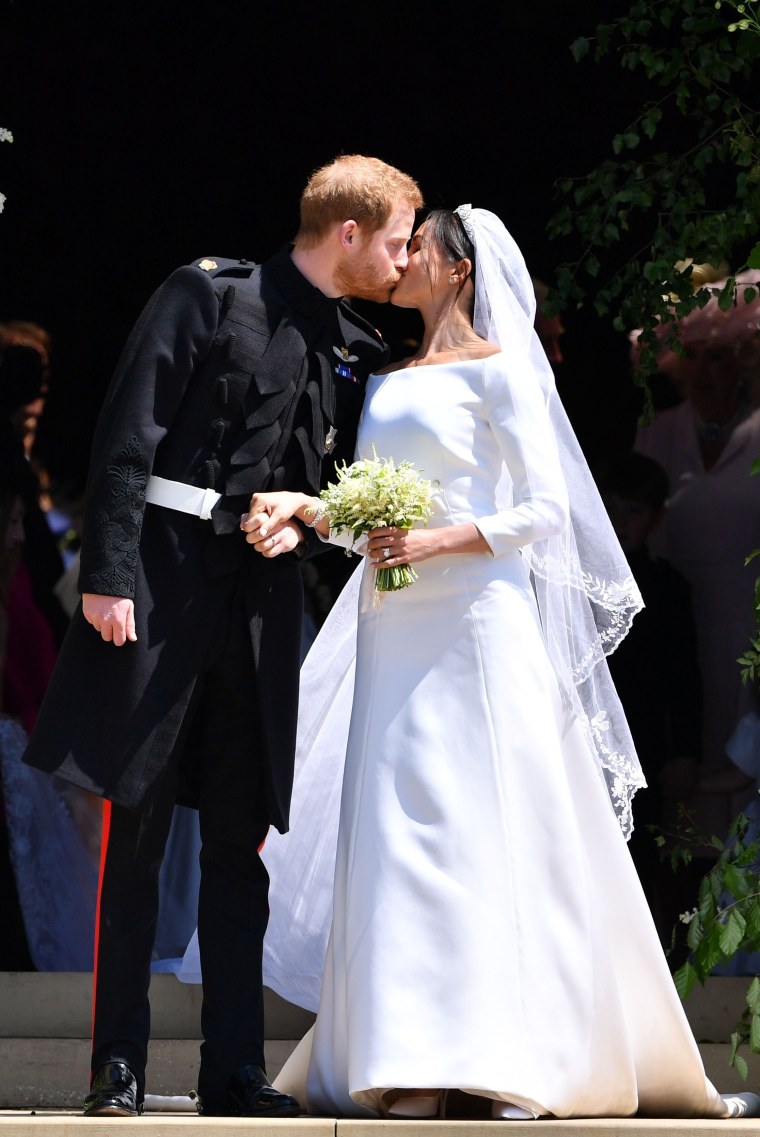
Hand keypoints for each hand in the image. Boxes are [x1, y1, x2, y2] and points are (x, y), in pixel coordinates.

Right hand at [82, 594, 136, 645]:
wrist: (105, 580)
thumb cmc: (120, 595)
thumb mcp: (129, 608)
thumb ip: (130, 625)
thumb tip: (132, 639)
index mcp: (118, 620)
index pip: (118, 641)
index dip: (120, 639)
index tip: (120, 635)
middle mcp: (105, 621)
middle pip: (106, 638)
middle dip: (110, 633)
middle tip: (113, 622)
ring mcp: (95, 617)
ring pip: (99, 629)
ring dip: (102, 624)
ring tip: (106, 612)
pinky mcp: (87, 613)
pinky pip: (92, 622)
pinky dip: (95, 618)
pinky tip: (99, 608)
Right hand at [242, 491, 309, 532]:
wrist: (293, 500)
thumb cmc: (288, 508)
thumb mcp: (279, 517)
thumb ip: (269, 525)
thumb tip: (261, 534)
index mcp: (259, 500)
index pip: (250, 518)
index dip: (255, 527)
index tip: (263, 533)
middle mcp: (255, 497)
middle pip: (250, 516)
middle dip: (257, 523)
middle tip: (266, 528)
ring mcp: (256, 497)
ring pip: (252, 514)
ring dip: (258, 521)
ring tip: (268, 523)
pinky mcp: (258, 499)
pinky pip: (255, 512)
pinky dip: (260, 517)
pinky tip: (267, 519)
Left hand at [246, 517, 303, 557]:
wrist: (294, 530)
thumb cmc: (273, 523)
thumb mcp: (264, 517)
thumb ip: (251, 518)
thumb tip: (242, 526)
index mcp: (271, 516)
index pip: (258, 520)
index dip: (248, 526)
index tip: (248, 529)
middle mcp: (278, 525)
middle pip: (258, 534)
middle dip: (251, 538)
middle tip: (251, 538)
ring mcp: (282, 535)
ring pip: (262, 545)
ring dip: (257, 546)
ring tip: (259, 544)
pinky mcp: (285, 544)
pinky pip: (269, 553)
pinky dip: (265, 552)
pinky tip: (266, 548)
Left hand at [367, 522, 488, 566]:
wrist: (433, 542)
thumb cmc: (420, 535)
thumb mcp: (406, 530)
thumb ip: (395, 532)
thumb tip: (383, 535)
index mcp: (397, 530)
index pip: (379, 531)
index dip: (371, 534)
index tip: (369, 536)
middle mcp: (397, 539)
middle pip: (377, 542)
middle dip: (370, 545)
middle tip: (368, 547)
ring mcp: (400, 550)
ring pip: (381, 552)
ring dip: (373, 554)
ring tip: (371, 555)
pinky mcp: (403, 558)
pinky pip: (388, 563)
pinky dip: (379, 565)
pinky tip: (374, 565)